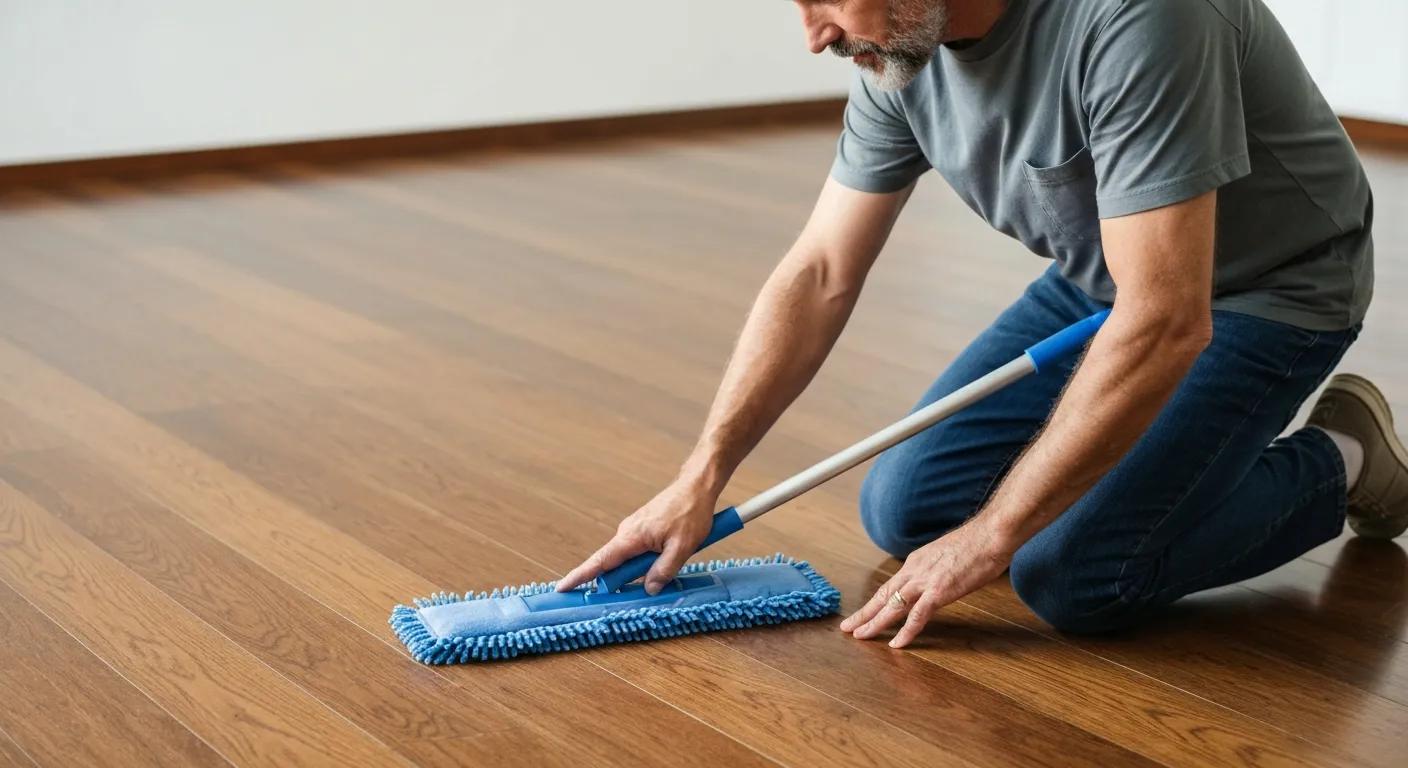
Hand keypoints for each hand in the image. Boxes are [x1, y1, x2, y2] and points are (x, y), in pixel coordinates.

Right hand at [556, 477, 716, 593]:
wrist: (697, 486)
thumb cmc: (690, 512)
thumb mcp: (683, 547)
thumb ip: (664, 570)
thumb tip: (649, 588)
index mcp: (631, 536)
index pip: (600, 561)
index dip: (580, 576)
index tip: (562, 587)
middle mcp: (627, 532)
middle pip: (613, 565)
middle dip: (620, 581)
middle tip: (637, 592)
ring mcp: (634, 530)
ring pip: (628, 559)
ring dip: (640, 570)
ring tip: (666, 563)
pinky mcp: (643, 529)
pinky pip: (637, 551)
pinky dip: (645, 561)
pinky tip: (667, 557)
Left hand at [840, 520, 1013, 647]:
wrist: (992, 533)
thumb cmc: (978, 544)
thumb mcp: (948, 556)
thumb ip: (937, 569)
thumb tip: (936, 580)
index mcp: (916, 561)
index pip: (890, 586)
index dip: (876, 601)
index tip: (863, 612)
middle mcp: (915, 570)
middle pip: (883, 595)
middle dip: (864, 613)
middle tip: (847, 627)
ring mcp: (925, 581)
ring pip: (892, 606)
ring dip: (875, 623)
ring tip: (860, 636)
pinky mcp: (939, 591)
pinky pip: (917, 616)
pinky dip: (906, 632)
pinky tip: (896, 644)